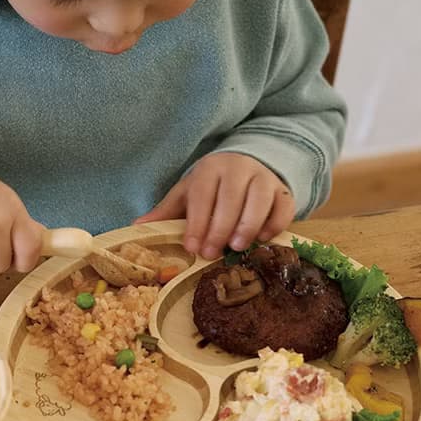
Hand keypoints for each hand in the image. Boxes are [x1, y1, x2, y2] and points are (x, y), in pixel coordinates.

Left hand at [134, 153, 295, 258]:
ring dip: (248, 225)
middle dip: (219, 228)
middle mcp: (239, 168)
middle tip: (211, 253)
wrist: (247, 167)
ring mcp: (264, 178)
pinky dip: (275, 224)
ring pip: (259, 200)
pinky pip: (283, 207)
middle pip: (230, 197)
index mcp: (210, 169)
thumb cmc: (212, 187)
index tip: (191, 247)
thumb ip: (166, 212)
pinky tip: (263, 240)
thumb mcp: (187, 194)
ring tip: (237, 247)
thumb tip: (136, 227)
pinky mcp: (284, 191)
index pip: (202, 194)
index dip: (197, 222)